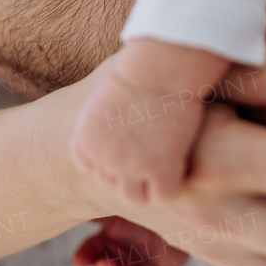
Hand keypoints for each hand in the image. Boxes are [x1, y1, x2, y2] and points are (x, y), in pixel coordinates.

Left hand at [69, 39, 227, 202]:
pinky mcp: (161, 170)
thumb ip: (102, 120)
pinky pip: (164, 196)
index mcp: (85, 139)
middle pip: (111, 182)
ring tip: (164, 166)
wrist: (160, 67)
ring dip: (148, 186)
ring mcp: (131, 167)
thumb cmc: (139, 69)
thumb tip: (114, 127)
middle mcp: (103, 158)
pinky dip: (173, 186)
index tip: (126, 147)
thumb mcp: (105, 95)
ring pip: (134, 198)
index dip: (108, 160)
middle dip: (128, 171)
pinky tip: (180, 167)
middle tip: (150, 153)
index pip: (88, 166)